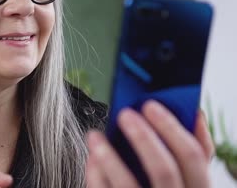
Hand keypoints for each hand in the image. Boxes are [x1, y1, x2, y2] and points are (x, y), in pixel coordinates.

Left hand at [86, 100, 213, 187]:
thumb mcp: (187, 176)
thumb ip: (187, 152)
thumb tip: (190, 113)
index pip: (193, 156)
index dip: (171, 127)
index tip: (149, 105)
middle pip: (164, 170)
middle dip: (142, 138)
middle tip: (124, 114)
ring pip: (129, 184)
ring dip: (109, 156)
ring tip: (95, 136)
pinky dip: (96, 175)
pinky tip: (91, 159)